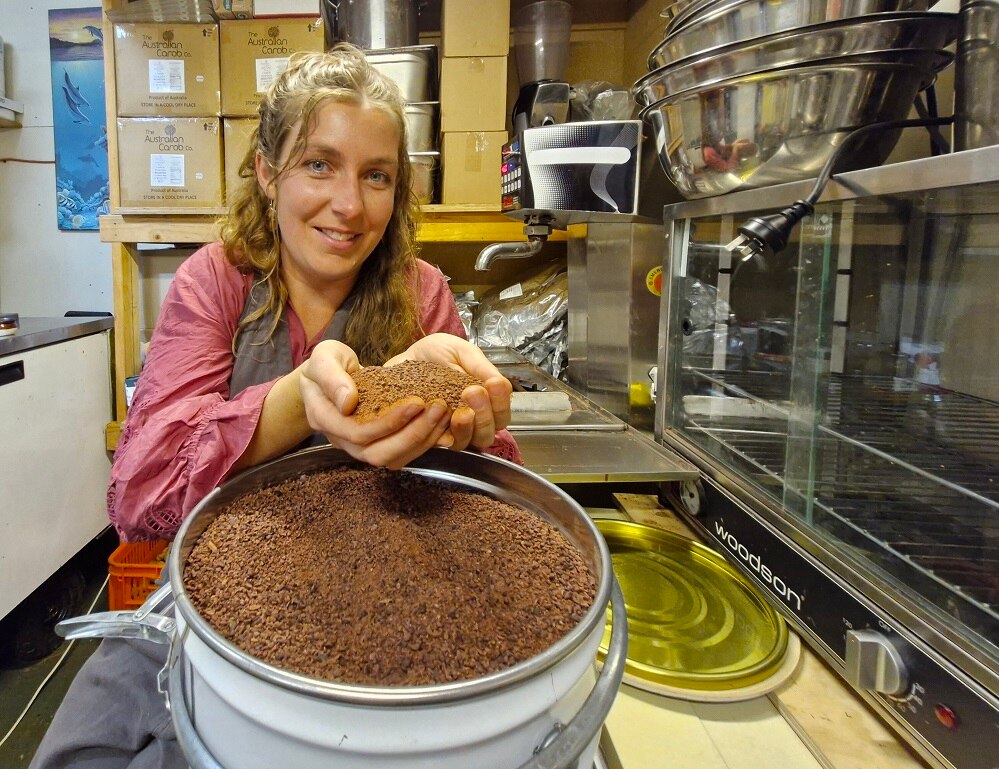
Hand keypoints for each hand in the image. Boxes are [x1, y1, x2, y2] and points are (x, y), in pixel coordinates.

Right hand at [298, 340, 452, 469]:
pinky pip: (401, 455)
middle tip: (438, 408)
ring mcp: (358, 447)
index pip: (357, 432)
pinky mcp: (376, 446)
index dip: (388, 421)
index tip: (416, 402)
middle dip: (412, 433)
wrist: (328, 376)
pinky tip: (440, 424)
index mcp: (324, 419)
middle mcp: (341, 441)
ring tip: (443, 414)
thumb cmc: (327, 364)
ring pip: (392, 459)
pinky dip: (423, 442)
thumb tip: (347, 401)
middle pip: (378, 453)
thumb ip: (330, 376)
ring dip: (421, 440)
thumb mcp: (323, 358)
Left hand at [385, 333, 511, 451]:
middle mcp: (473, 419)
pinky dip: (445, 435)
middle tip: (472, 392)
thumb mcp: (462, 352)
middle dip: (485, 414)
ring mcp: (453, 430)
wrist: (405, 358)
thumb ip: (480, 367)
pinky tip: (441, 421)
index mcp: (485, 398)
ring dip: (468, 427)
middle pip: (490, 431)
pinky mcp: (433, 436)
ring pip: (471, 441)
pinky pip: (445, 444)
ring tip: (460, 411)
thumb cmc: (436, 354)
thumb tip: (499, 383)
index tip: (493, 384)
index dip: (501, 400)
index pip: (502, 410)